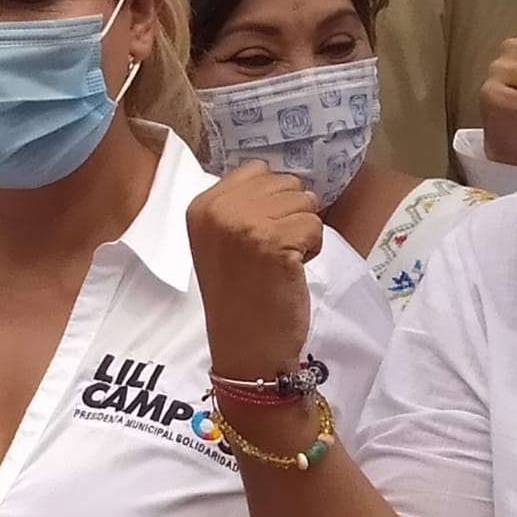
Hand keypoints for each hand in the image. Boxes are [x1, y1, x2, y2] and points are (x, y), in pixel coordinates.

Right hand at [188, 162, 322, 378]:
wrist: (246, 345)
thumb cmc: (239, 294)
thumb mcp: (221, 240)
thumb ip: (240, 205)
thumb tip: (284, 181)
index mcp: (201, 205)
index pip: (256, 171)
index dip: (272, 199)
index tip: (260, 232)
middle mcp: (218, 209)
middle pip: (284, 182)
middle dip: (290, 213)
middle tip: (272, 250)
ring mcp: (244, 223)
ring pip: (304, 201)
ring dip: (303, 231)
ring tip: (281, 260)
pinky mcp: (273, 241)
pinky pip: (315, 225)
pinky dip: (313, 248)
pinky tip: (292, 269)